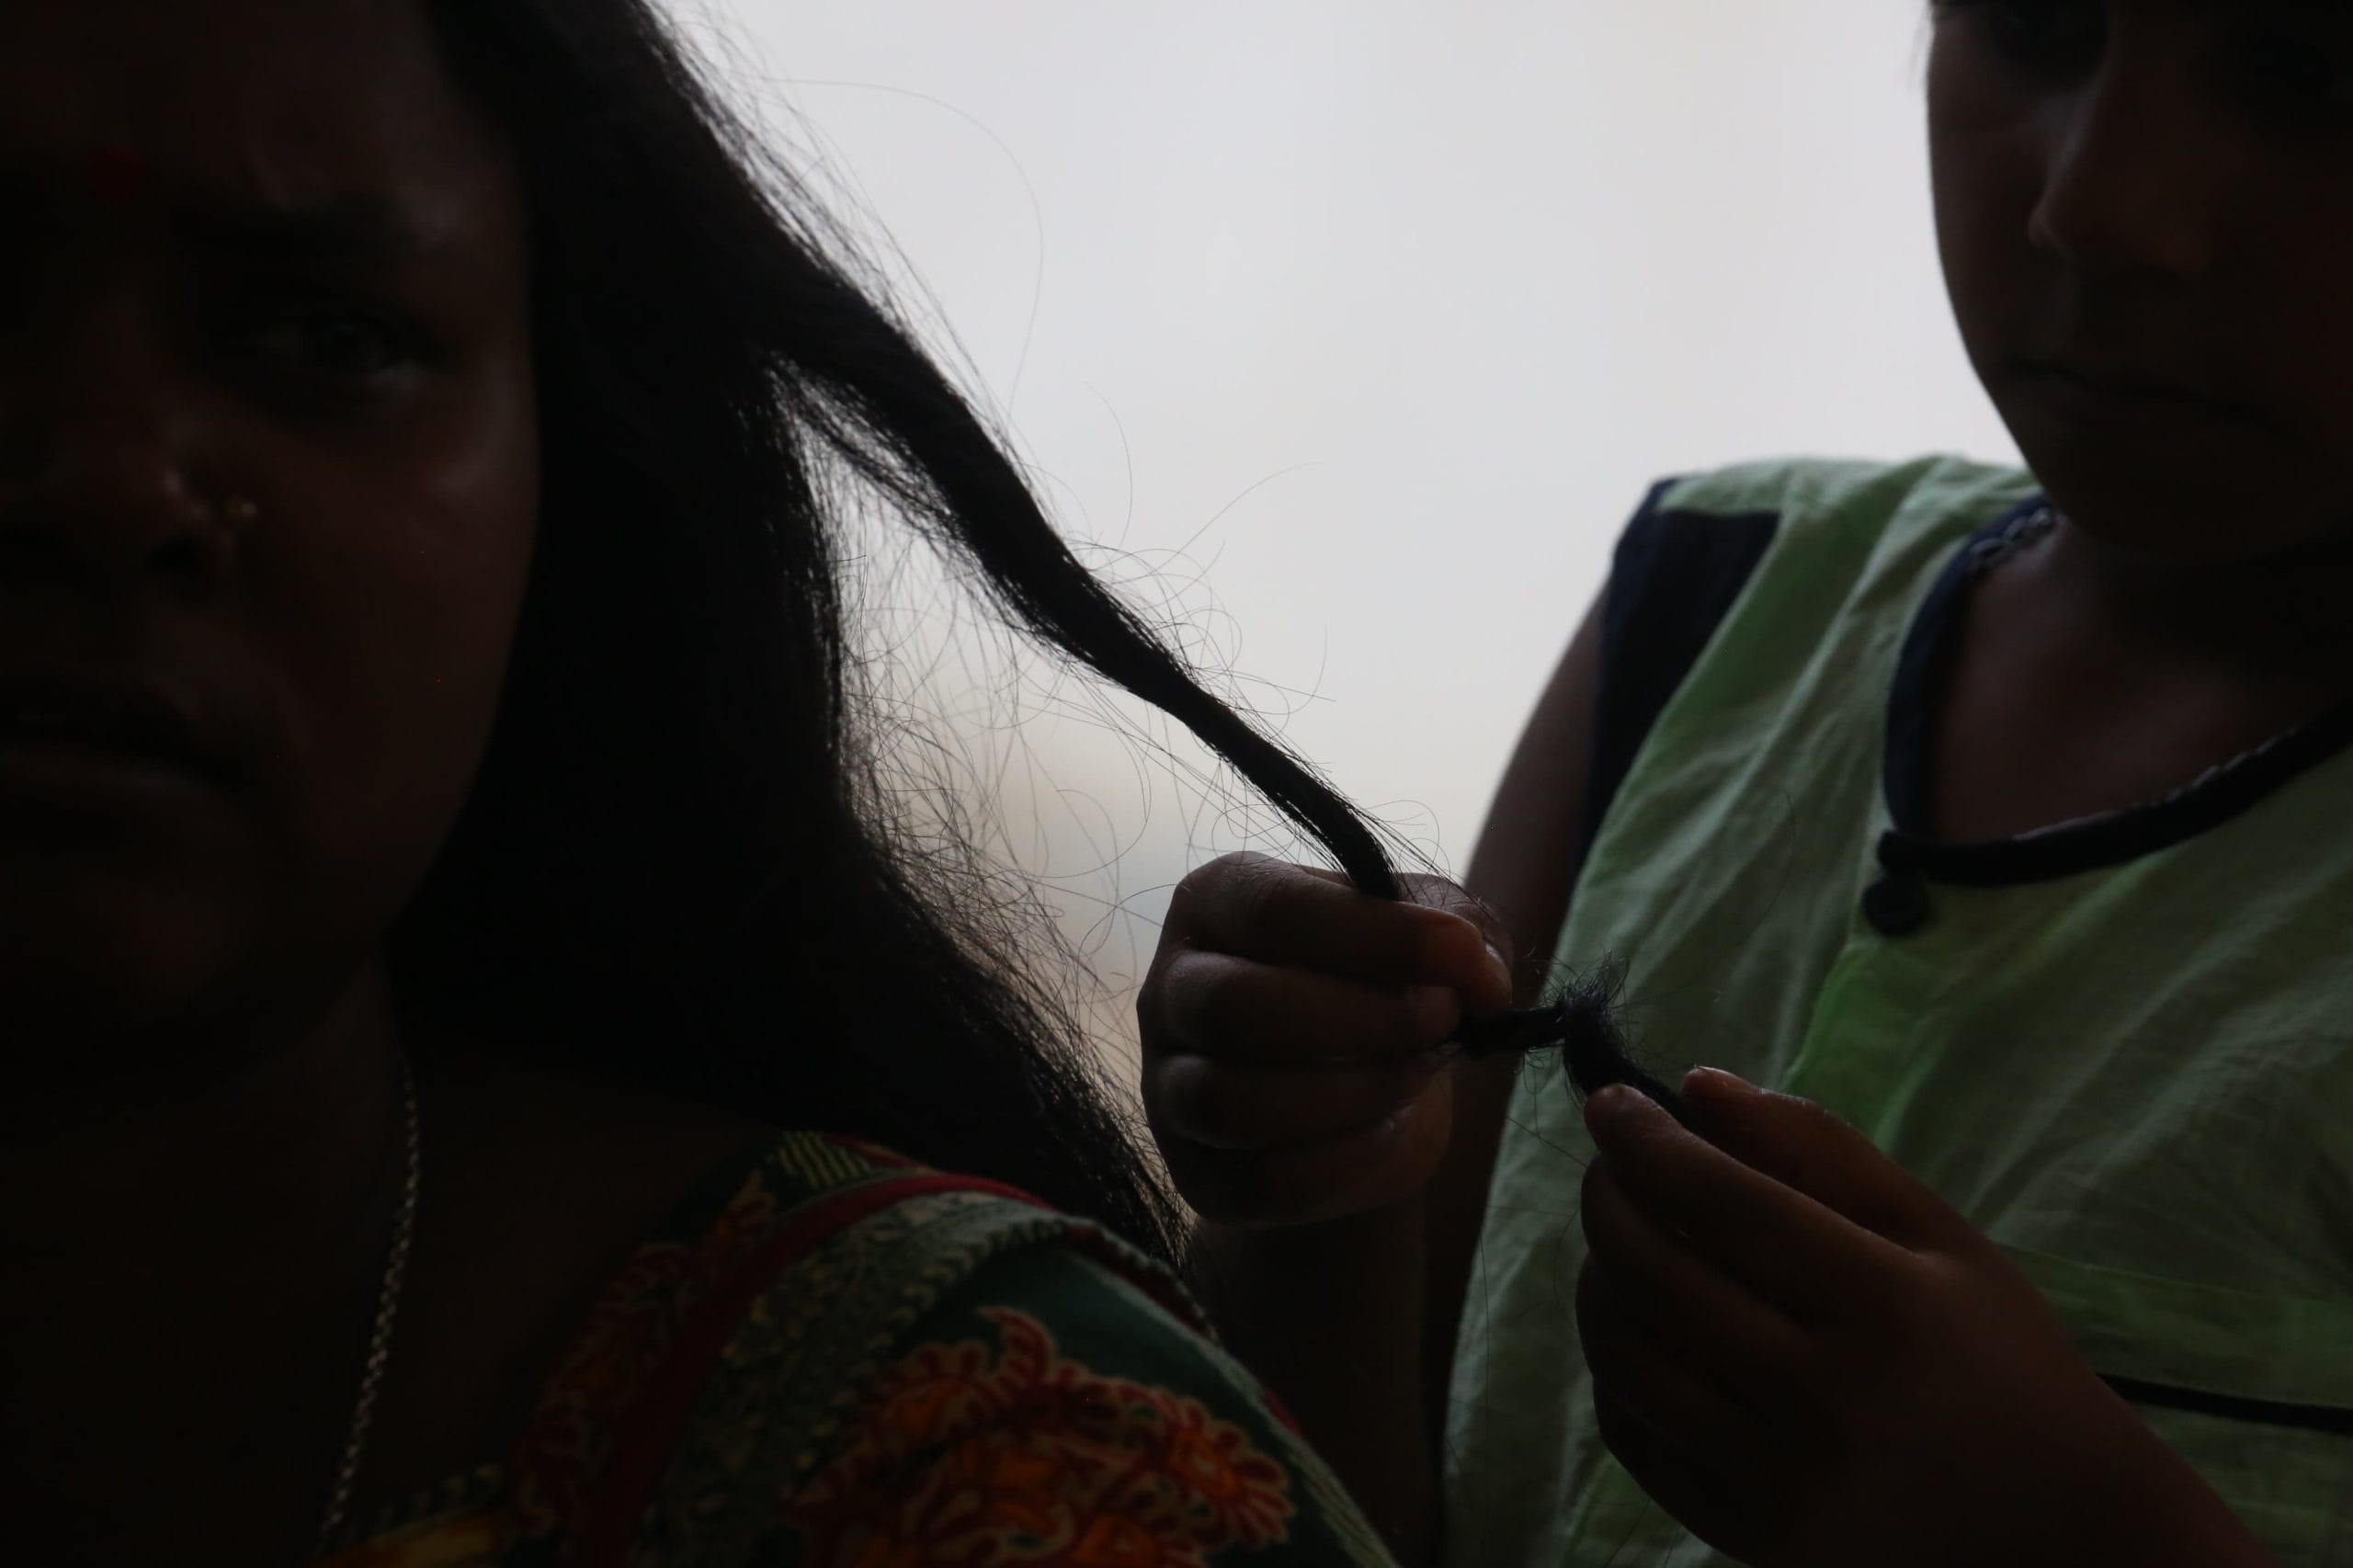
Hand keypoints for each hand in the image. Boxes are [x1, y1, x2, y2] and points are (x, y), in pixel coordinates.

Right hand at [1139, 852, 1512, 1229]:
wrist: (1360, 1108)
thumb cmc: (1380, 991)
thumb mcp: (1428, 938)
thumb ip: (1463, 934)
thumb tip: (1480, 976)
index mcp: (1218, 902)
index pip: (1273, 910)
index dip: (1375, 935)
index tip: (1461, 954)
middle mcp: (1173, 988)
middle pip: (1238, 1005)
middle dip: (1363, 1018)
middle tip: (1443, 1019)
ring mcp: (1170, 1087)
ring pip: (1235, 1100)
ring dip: (1355, 1092)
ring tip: (1418, 1072)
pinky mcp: (1198, 1173)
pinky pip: (1262, 1179)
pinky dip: (1345, 1160)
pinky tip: (1387, 1130)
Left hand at [1576, 1069, 2270, 1567]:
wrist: (2058, 1530)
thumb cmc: (2002, 1360)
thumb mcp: (1938, 1236)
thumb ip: (1819, 1150)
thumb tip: (1697, 1086)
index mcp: (1884, 1309)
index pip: (1723, 1203)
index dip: (1646, 1143)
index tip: (1610, 1103)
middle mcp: (1820, 1399)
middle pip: (1653, 1276)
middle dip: (1607, 1199)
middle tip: (1610, 1165)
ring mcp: (1774, 1479)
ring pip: (1623, 1355)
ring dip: (1598, 1277)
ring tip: (1624, 1240)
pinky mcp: (1745, 1533)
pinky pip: (1631, 1432)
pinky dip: (1614, 1364)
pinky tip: (1642, 1324)